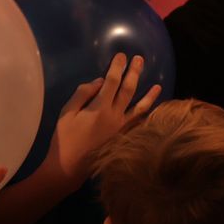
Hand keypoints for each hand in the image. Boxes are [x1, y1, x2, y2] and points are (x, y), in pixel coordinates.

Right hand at [53, 54, 160, 179]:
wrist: (70, 167)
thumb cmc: (65, 139)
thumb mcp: (66, 112)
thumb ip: (82, 94)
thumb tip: (99, 81)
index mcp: (100, 108)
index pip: (112, 81)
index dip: (117, 66)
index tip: (121, 56)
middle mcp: (115, 116)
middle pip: (129, 90)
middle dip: (134, 73)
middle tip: (139, 59)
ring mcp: (122, 129)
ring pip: (140, 108)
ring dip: (149, 95)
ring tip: (157, 85)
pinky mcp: (123, 138)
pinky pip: (139, 124)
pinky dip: (147, 117)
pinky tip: (153, 112)